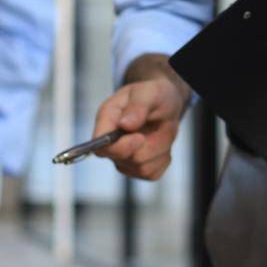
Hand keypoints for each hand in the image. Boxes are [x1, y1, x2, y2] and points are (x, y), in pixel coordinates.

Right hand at [93, 58, 188, 180]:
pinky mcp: (139, 170)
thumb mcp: (149, 93)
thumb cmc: (153, 96)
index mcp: (106, 120)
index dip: (118, 147)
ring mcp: (123, 159)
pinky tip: (162, 144)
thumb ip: (137, 107)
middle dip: (144, 148)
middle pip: (121, 160)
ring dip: (157, 151)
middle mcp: (110, 144)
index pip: (100, 146)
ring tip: (160, 131)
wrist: (166, 106)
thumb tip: (124, 124)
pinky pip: (153, 173)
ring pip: (140, 169)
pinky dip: (163, 159)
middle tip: (157, 128)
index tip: (139, 138)